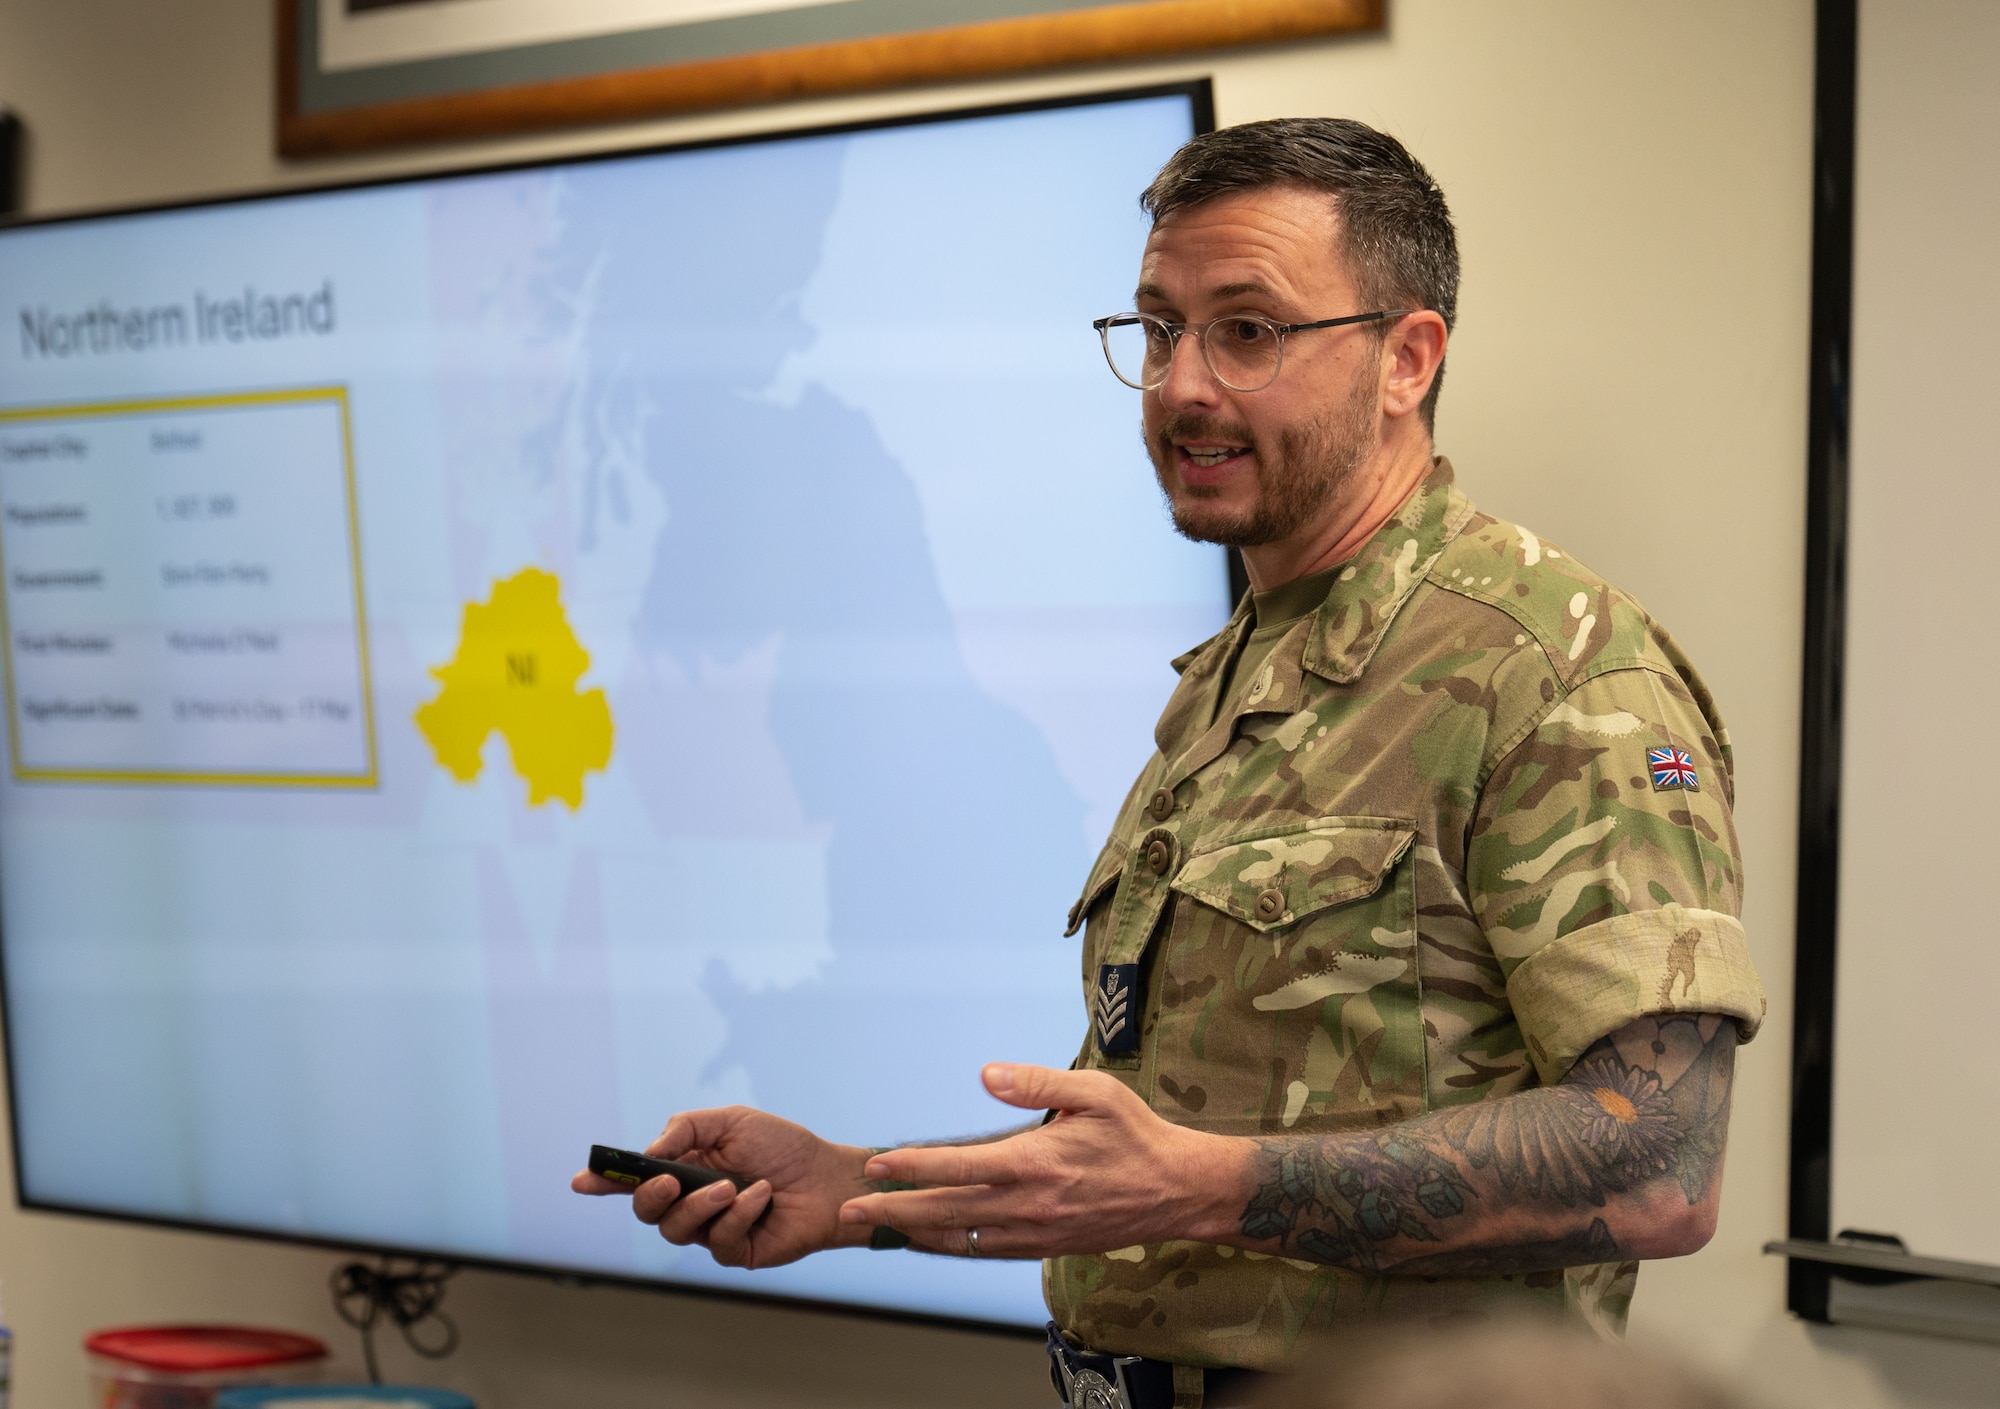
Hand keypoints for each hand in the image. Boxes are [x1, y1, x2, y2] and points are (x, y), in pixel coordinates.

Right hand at [571, 1107, 873, 1268]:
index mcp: (685, 1168)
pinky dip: (738, 1215)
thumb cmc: (783, 1147)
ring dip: (700, 1205)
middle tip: (670, 1180)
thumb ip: (686, 1129)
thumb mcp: (732, 1121)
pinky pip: (717, 1241)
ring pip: (676, 1230)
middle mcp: (691, 1201)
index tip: (582, 1180)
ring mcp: (711, 1229)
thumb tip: (651, 1151)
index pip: (636, 1178)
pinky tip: (761, 1196)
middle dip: (650, 1196)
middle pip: (646, 1210)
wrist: (828, 1176)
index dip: (605, 1181)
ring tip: (730, 1186)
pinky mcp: (735, 1251)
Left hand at [836, 1064, 1234, 1258]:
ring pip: (963, 1237)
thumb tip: (986, 1074)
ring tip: (878, 1228)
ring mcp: (1036, 1231)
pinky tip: (933, 1240)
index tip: (875, 1165)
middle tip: (851, 1209)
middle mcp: (1029, 1203)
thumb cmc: (1135, 1133)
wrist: (1178, 1191)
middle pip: (946, 1210)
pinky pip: (988, 1250)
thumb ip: (1036, 1082)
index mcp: (1034, 1162)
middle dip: (893, 1211)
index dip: (910, 1167)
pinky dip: (954, 1246)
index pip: (957, 1166)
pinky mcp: (1047, 1247)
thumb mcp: (1093, 1091)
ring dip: (916, 1232)